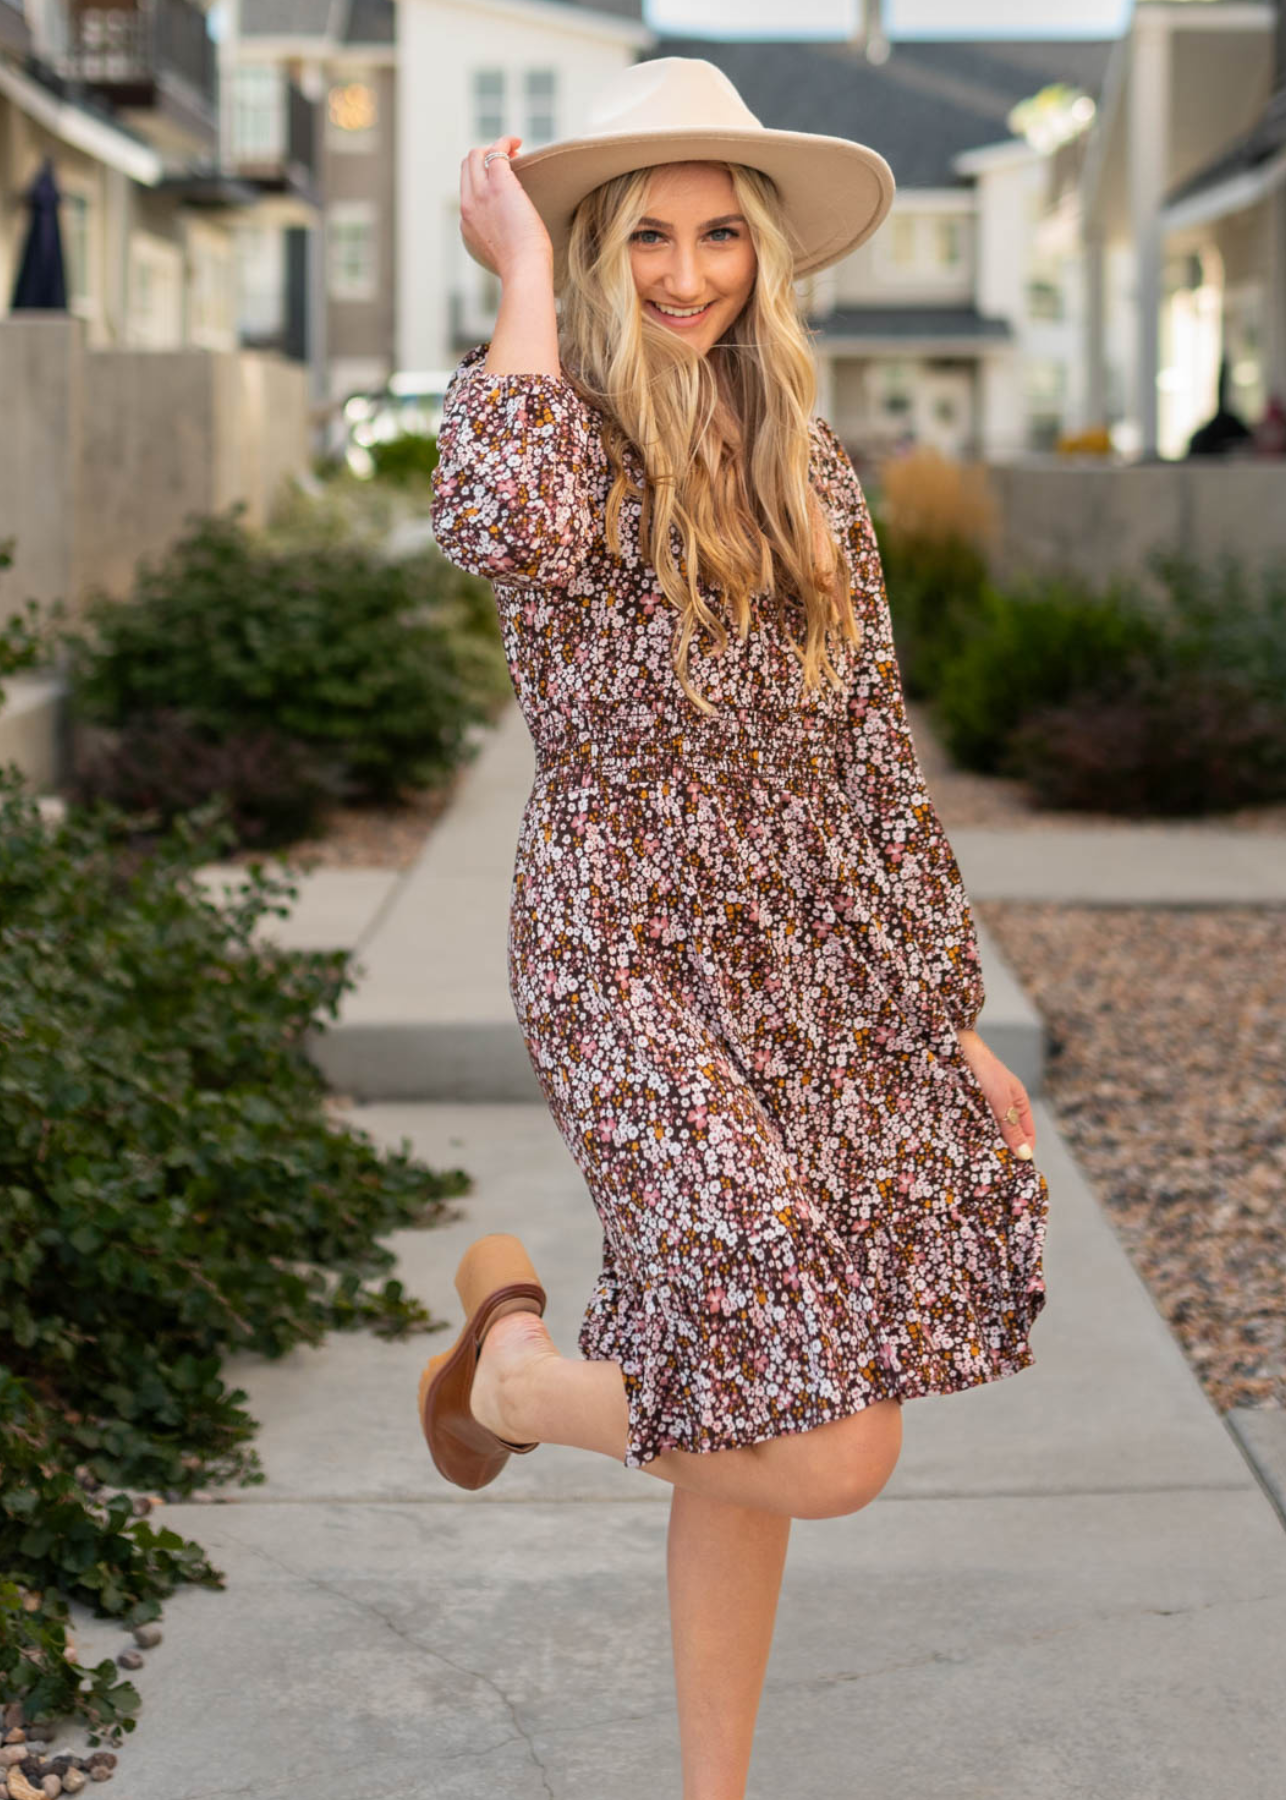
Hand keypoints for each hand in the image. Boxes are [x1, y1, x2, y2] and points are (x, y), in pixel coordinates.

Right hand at [460, 136, 553, 280]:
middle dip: (484, 157)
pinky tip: (518, 142)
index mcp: (467, 223)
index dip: (482, 178)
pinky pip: (496, 150)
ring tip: (514, 149)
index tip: (500, 179)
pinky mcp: (499, 184)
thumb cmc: (521, 269)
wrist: (523, 270)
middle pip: (466, 167)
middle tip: (508, 159)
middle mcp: (468, 205)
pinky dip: (505, 141)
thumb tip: (511, 239)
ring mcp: (481, 193)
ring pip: (476, 155)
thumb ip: (498, 242)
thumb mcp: (499, 256)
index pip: (467, 190)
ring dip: (494, 147)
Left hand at [956, 1028, 1035, 1159]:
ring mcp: (983, 1106)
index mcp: (1018, 1102)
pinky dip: (967, 1136)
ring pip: (986, 1133)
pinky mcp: (965, 1106)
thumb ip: (1011, 1127)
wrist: (951, 1045)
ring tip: (973, 1161)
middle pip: (1006, 1136)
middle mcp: (1002, 1106)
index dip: (1022, 1152)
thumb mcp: (1001, 1100)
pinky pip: (969, 1126)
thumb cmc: (983, 1067)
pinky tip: (961, 1145)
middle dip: (1000, 1151)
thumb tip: (1025, 1156)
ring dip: (981, 1144)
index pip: (1027, 1135)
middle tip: (990, 1169)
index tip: (1011, 1170)